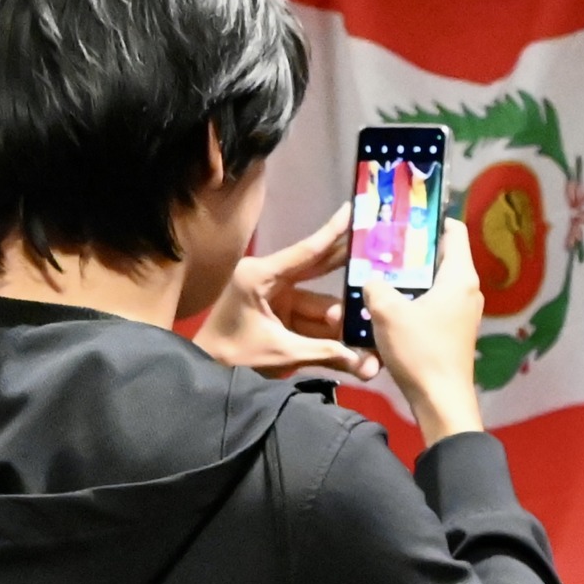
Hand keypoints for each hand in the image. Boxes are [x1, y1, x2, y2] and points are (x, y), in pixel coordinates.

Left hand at [194, 208, 380, 380]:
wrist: (205, 372)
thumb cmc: (234, 356)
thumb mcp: (280, 353)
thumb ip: (325, 353)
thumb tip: (368, 364)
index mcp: (260, 276)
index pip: (305, 251)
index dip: (332, 233)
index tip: (353, 211)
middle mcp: (269, 278)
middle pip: (316, 268)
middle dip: (346, 264)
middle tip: (378, 249)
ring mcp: (274, 295)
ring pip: (318, 300)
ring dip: (341, 313)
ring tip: (371, 321)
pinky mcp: (277, 312)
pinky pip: (309, 315)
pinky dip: (328, 326)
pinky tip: (353, 332)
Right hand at [364, 219, 484, 447]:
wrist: (441, 401)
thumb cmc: (420, 350)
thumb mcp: (387, 312)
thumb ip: (376, 286)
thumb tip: (372, 280)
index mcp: (460, 276)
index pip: (454, 231)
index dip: (430, 220)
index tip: (404, 219)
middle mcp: (468, 290)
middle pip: (440, 257)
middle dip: (411, 253)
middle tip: (382, 249)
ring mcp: (464, 313)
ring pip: (434, 284)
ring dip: (409, 281)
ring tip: (380, 279)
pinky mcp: (455, 332)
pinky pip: (434, 305)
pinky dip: (414, 302)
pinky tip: (389, 310)